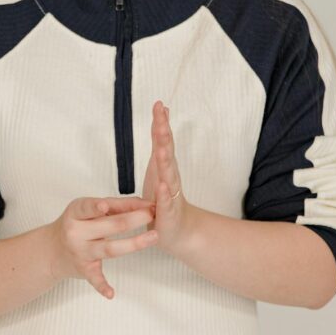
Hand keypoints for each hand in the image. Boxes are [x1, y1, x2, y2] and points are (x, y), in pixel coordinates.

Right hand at [49, 195, 158, 299]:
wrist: (52, 250)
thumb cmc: (78, 224)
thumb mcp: (89, 210)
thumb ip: (116, 205)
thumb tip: (146, 204)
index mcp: (76, 213)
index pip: (88, 208)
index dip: (98, 207)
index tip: (106, 206)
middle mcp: (76, 233)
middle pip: (108, 226)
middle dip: (133, 219)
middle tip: (151, 214)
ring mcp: (81, 252)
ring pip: (109, 249)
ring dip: (133, 243)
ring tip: (153, 237)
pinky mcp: (84, 270)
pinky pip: (95, 279)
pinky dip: (102, 286)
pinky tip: (111, 293)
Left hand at [141, 100, 192, 254]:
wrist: (177, 229)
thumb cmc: (164, 195)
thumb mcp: (159, 162)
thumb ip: (160, 138)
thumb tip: (163, 111)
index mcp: (165, 164)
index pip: (163, 140)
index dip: (161, 122)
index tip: (158, 104)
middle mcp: (170, 175)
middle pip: (167, 152)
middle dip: (164, 135)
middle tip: (161, 118)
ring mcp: (170, 193)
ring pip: (168, 174)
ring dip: (165, 161)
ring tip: (161, 148)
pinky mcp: (168, 212)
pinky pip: (165, 202)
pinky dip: (164, 194)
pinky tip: (163, 186)